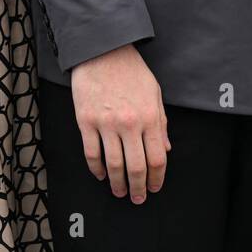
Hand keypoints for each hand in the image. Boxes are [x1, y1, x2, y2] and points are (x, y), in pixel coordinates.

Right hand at [71, 43, 170, 202]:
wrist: (103, 52)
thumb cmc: (131, 71)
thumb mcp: (155, 93)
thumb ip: (161, 123)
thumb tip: (165, 149)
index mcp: (150, 116)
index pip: (157, 157)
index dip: (157, 177)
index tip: (155, 187)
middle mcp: (130, 123)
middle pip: (136, 167)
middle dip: (138, 187)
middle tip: (138, 198)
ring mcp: (106, 124)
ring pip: (113, 164)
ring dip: (117, 183)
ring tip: (120, 192)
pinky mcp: (86, 122)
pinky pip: (92, 153)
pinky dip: (97, 169)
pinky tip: (102, 175)